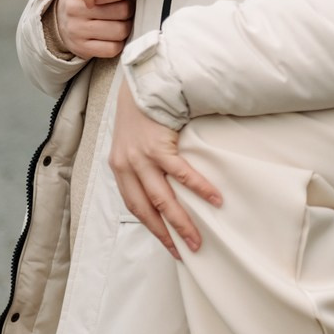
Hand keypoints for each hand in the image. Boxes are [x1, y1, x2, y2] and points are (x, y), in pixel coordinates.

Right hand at [55, 0, 134, 60]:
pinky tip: (113, 36)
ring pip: (120, 30)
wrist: (60, 19)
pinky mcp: (81, 48)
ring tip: (120, 20)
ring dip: (126, 26)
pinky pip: (113, 49)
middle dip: (128, 8)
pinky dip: (118, 43)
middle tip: (124, 6)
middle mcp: (74, 9)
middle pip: (123, 11)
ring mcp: (76, 30)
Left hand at [107, 78, 220, 256]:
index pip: (136, 207)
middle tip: (187, 249)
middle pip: (150, 209)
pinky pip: (182, 173)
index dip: (153, 228)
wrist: (142, 83)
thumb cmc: (141, 113)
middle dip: (169, 233)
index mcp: (120, 169)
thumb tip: (161, 186)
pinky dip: (199, 188)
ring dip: (183, 220)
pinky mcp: (159, 146)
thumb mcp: (132, 143)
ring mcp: (142, 158)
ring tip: (198, 236)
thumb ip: (141, 165)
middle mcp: (128, 167)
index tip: (169, 245)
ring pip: (164, 198)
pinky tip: (213, 199)